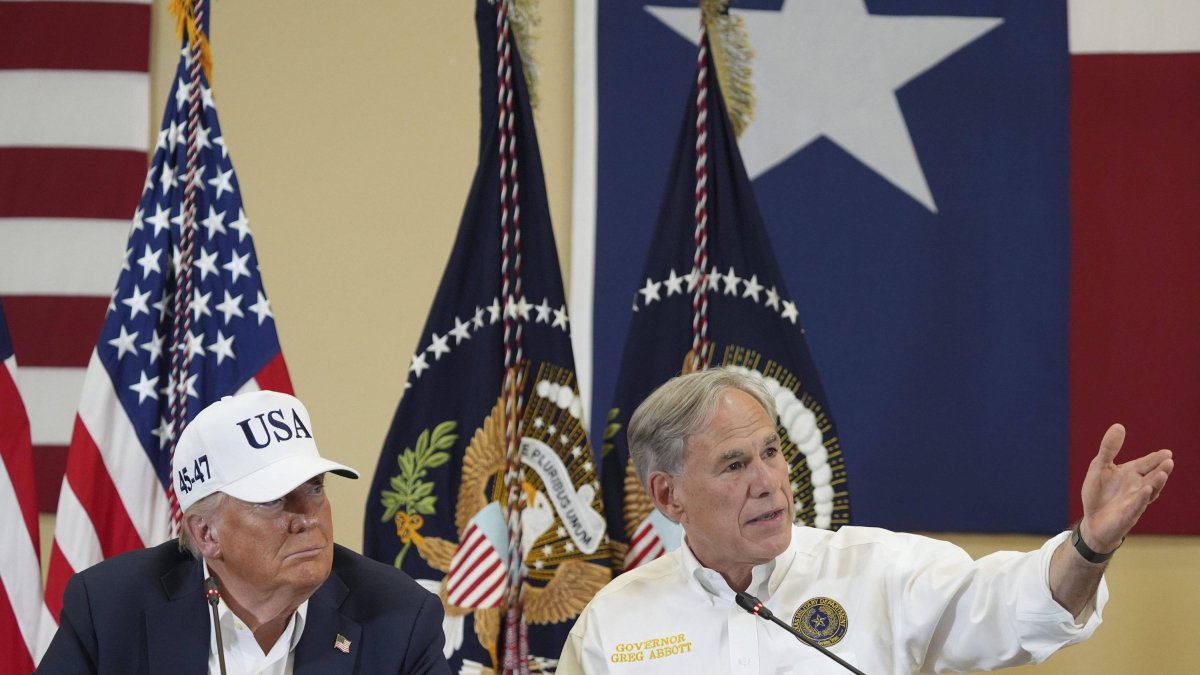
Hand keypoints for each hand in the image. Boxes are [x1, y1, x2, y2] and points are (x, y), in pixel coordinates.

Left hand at [1080, 424, 1172, 552]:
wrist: (1092, 520)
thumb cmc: (1098, 493)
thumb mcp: (1099, 467)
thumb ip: (1108, 448)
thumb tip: (1119, 426)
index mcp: (1131, 474)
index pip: (1145, 463)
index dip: (1155, 458)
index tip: (1167, 452)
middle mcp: (1137, 487)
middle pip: (1151, 476)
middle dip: (1160, 469)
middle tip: (1169, 460)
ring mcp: (1134, 502)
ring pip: (1148, 491)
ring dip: (1155, 483)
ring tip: (1162, 473)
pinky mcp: (1128, 515)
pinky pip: (1136, 506)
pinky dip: (1141, 498)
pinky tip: (1146, 490)